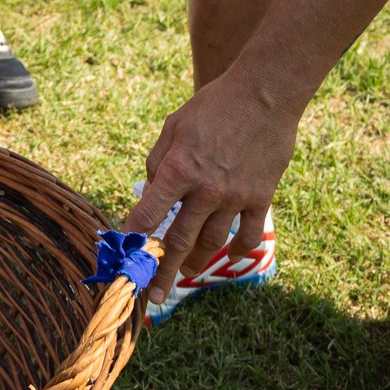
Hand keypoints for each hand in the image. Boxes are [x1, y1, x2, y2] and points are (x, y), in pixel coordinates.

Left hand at [122, 71, 300, 305]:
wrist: (264, 94)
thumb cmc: (214, 105)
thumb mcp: (173, 126)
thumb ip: (158, 161)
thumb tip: (151, 189)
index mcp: (178, 169)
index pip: (148, 214)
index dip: (133, 240)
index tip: (124, 258)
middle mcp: (205, 189)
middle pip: (178, 241)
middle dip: (161, 272)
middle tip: (152, 295)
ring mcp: (235, 197)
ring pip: (211, 244)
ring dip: (195, 265)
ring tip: (184, 276)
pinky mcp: (260, 198)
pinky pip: (248, 235)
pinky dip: (237, 251)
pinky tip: (228, 257)